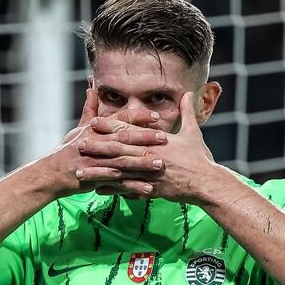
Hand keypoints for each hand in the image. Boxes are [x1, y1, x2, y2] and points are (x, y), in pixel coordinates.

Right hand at [41, 89, 164, 197]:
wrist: (52, 173)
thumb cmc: (67, 150)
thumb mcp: (78, 128)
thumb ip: (89, 109)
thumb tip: (91, 87)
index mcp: (96, 130)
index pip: (119, 120)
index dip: (138, 117)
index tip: (155, 116)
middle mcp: (97, 144)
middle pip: (124, 139)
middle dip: (145, 138)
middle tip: (164, 138)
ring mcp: (97, 162)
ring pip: (123, 162)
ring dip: (142, 164)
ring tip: (160, 164)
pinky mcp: (97, 179)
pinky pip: (118, 184)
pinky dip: (133, 187)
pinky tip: (149, 189)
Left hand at [76, 91, 230, 202]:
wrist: (206, 183)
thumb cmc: (200, 158)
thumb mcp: (193, 132)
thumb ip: (186, 112)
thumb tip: (187, 93)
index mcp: (156, 141)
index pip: (128, 130)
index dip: (109, 125)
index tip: (93, 122)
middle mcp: (149, 156)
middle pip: (118, 150)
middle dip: (97, 147)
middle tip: (78, 144)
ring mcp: (148, 174)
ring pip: (118, 172)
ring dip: (98, 172)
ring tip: (80, 172)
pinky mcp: (150, 189)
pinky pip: (127, 190)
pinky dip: (112, 190)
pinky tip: (97, 191)